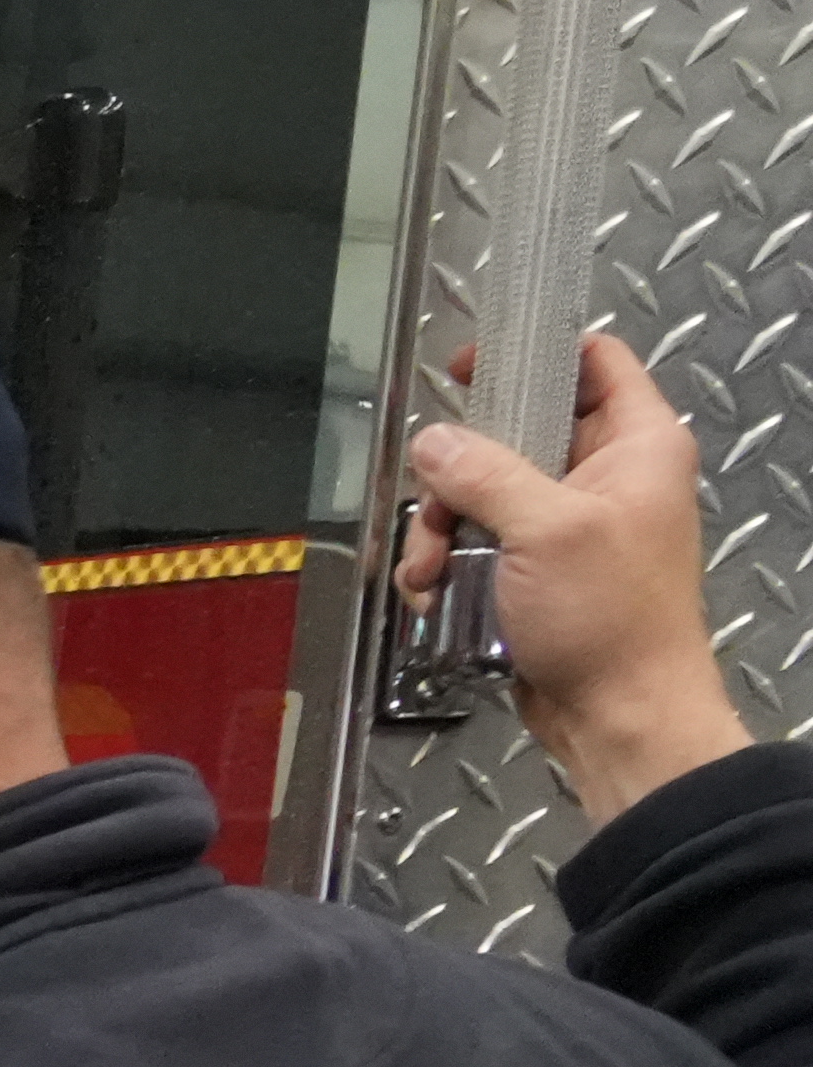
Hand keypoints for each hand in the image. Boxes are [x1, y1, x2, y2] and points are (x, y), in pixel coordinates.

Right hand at [403, 329, 752, 825]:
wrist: (621, 713)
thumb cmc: (612, 618)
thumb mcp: (544, 530)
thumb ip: (484, 474)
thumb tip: (433, 441)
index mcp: (638, 444)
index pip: (593, 361)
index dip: (532, 353)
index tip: (472, 366)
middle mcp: (609, 476)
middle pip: (516, 434)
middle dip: (459, 473)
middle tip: (435, 504)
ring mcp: (573, 525)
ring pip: (485, 494)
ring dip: (441, 530)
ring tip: (428, 572)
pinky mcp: (541, 571)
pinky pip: (481, 545)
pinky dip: (448, 567)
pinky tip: (433, 594)